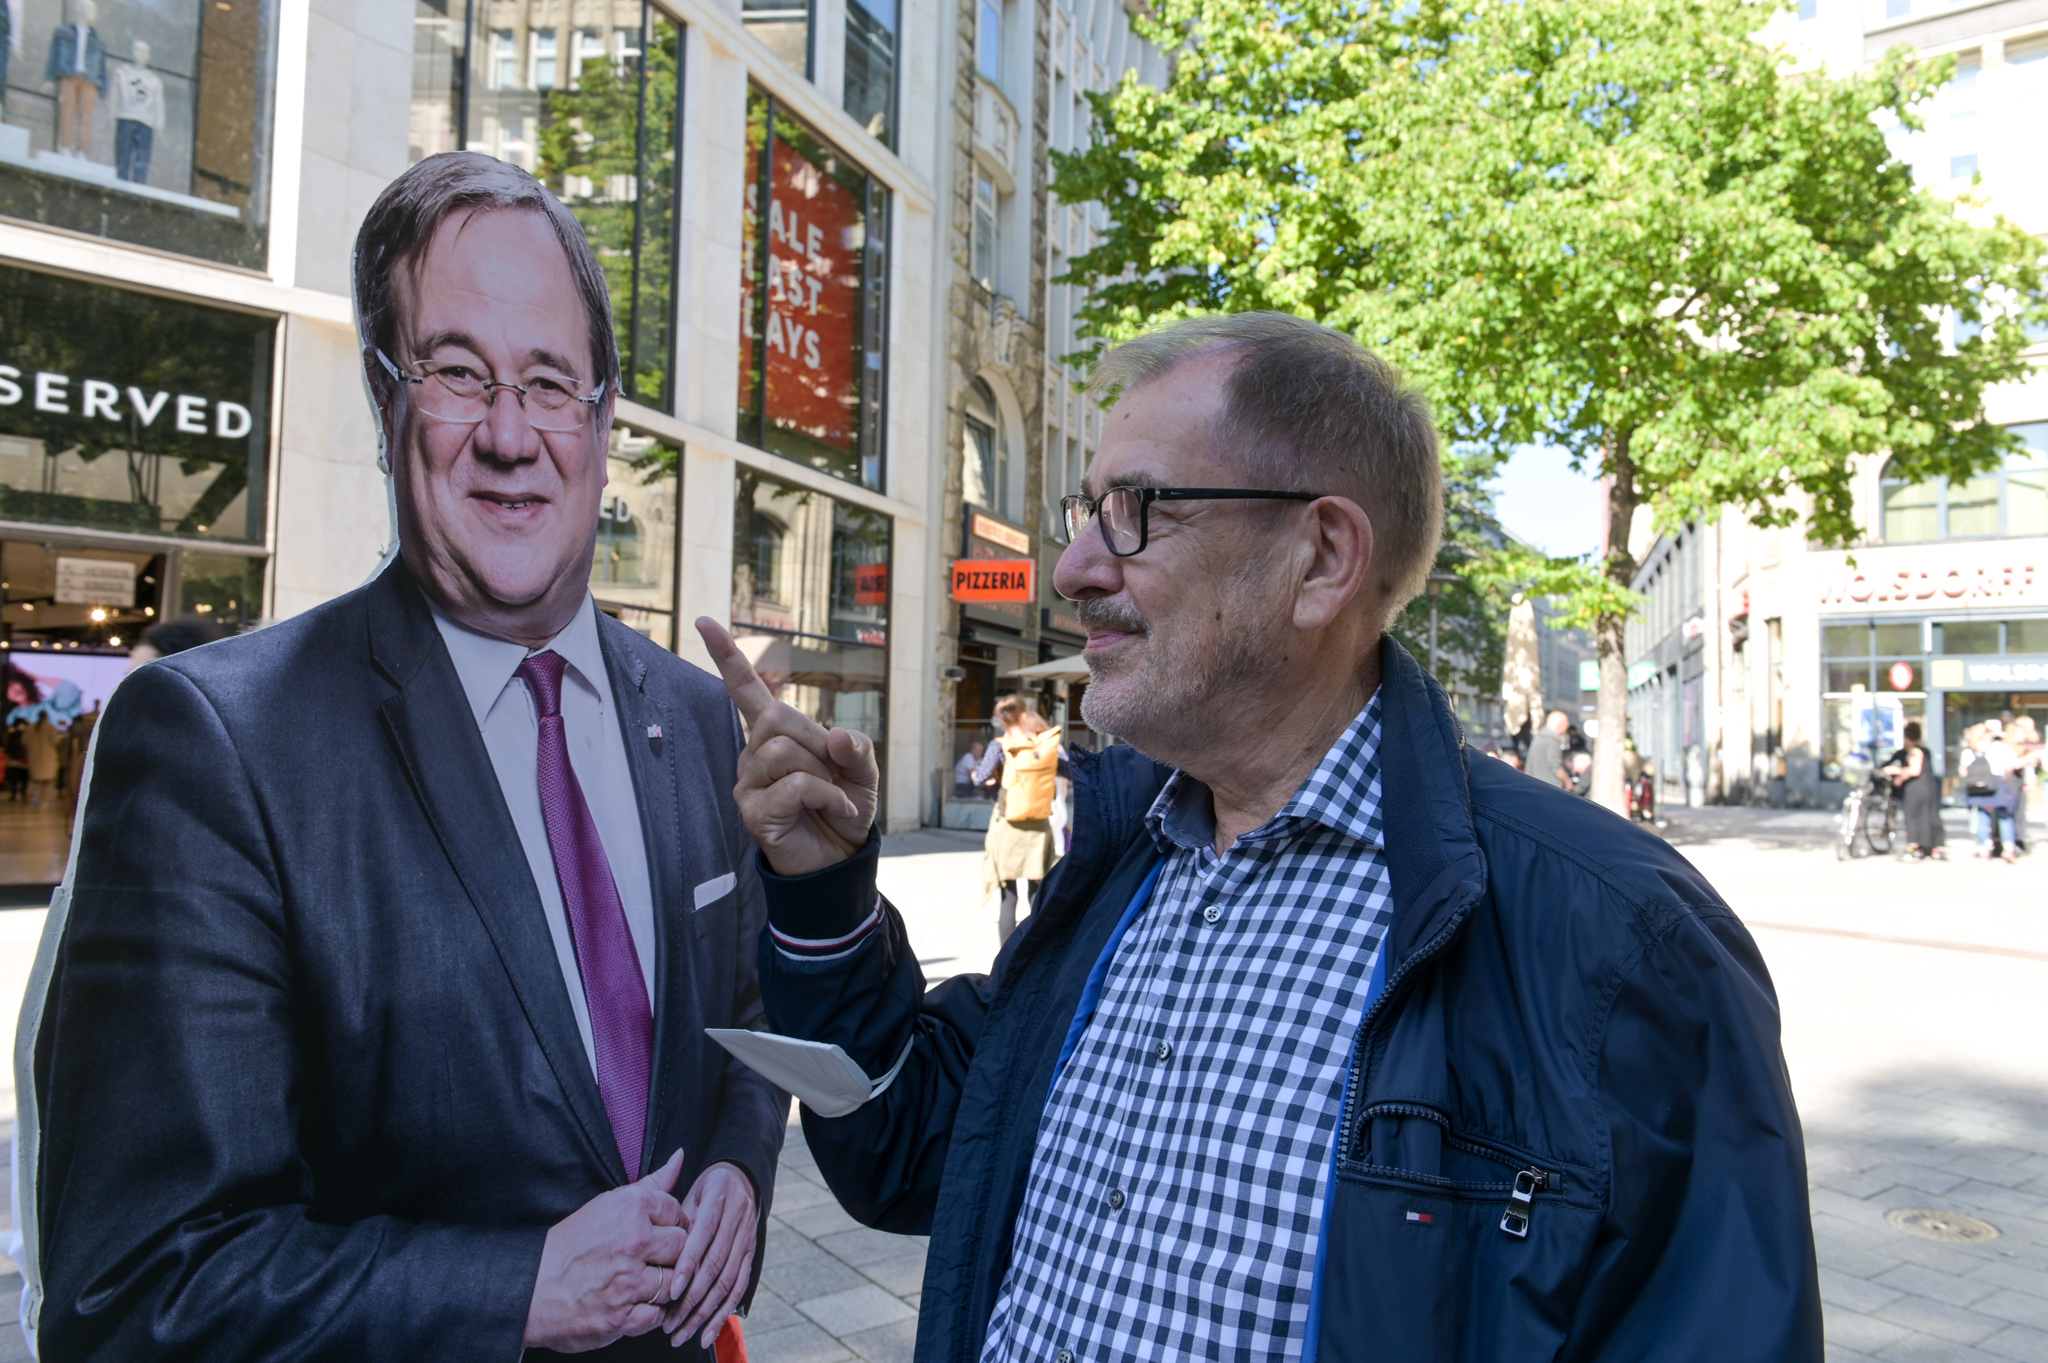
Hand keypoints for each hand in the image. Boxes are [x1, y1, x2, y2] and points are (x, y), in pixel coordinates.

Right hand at [523, 1149, 688, 1352]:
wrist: (531, 1288)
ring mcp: (629, 1281)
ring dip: (662, 1286)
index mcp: (631, 1208)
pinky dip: (648, 1313)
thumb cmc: (569, 1246)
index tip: (658, 1235)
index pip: (677, 1213)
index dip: (671, 1226)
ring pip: (674, 1282)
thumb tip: (680, 1157)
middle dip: (671, 1256)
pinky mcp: (622, 1316)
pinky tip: (632, 1304)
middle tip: (651, 1261)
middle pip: (682, 1247)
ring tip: (640, 1284)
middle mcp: (634, 1241)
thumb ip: (651, 1185)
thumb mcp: (607, 1205)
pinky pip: (658, 1315)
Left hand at [661, 1162, 759, 1349]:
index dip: (688, 1263)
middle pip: (716, 1264)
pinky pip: (739, 1287)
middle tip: (670, 1323)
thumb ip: (675, 1219)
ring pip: (728, 1281)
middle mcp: (738, 1218)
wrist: (737, 1180)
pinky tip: (708, 1332)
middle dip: (692, 1297)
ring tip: (682, 1334)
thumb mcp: (687, 1193)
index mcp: (718, 1198)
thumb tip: (657, 1247)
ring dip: (705, 1312)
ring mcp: (747, 1237)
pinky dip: (724, 1312)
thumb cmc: (702, 1191)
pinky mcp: (751, 1254)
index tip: (671, 1290)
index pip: (703, 1235)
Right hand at [696, 618, 878, 875]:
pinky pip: (794, 785)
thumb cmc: (844, 808)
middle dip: (816, 741)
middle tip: (833, 773)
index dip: (727, 656)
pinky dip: (827, 796)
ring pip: (783, 750)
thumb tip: (836, 735)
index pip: (746, 689)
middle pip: (774, 716)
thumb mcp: (862, 771)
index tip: (704, 622)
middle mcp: (753, 754)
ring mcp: (748, 783)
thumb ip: (856, 746)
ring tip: (833, 797)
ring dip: (823, 774)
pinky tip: (836, 811)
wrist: (841, 860)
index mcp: (775, 735)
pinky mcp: (753, 812)